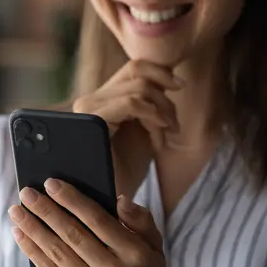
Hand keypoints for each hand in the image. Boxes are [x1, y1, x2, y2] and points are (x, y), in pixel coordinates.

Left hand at [9, 179, 178, 266]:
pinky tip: (21, 235)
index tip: (51, 183)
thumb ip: (141, 221)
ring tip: (16, 211)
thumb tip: (120, 199)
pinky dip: (33, 252)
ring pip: (57, 253)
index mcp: (135, 254)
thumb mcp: (156, 249)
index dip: (72, 200)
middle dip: (45, 210)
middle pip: (72, 234)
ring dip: (33, 229)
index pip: (98, 220)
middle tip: (26, 192)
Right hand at [73, 60, 183, 197]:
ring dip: (161, 111)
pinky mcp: (91, 121)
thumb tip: (168, 72)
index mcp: (100, 98)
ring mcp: (87, 109)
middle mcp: (89, 99)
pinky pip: (131, 103)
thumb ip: (149, 100)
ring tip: (164, 136)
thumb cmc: (130, 167)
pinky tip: (159, 137)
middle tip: (173, 126)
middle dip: (164, 96)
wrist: (115, 200)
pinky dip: (153, 116)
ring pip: (138, 86)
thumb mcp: (144, 126)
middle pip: (137, 72)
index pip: (133, 67)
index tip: (180, 87)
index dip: (161, 72)